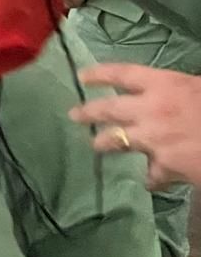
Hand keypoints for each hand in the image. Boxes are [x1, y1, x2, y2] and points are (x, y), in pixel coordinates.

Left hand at [71, 64, 200, 188]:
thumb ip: (183, 90)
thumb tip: (179, 92)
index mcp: (165, 84)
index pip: (122, 74)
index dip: (100, 74)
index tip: (82, 77)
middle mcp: (151, 110)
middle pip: (109, 109)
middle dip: (88, 112)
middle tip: (73, 114)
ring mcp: (155, 139)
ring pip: (117, 142)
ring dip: (104, 144)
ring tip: (96, 146)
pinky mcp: (166, 166)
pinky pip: (152, 175)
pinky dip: (152, 179)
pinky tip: (150, 183)